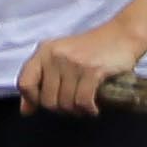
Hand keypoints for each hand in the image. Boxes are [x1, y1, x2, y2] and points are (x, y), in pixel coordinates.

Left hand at [15, 27, 139, 114]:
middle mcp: (55, 55)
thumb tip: (25, 110)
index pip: (24, 83)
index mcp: (44, 51)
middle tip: (73, 103)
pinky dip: (89, 110)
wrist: (122, 35)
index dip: (33, 99)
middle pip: (47, 100)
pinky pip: (83, 102)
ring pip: (66, 103)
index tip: (45, 102)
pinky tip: (94, 107)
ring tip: (84, 104)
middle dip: (61, 108)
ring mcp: (73, 63)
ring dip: (77, 110)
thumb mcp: (61, 59)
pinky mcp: (92, 70)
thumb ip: (40, 82)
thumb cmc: (91, 49)